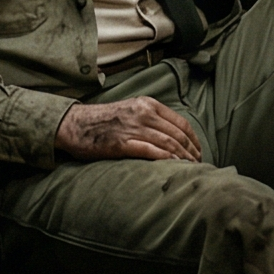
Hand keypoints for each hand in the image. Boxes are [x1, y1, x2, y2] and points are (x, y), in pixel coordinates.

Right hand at [54, 98, 201, 162]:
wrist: (74, 124)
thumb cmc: (102, 121)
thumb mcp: (130, 110)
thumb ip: (151, 118)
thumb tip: (172, 136)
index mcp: (148, 104)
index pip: (181, 122)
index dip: (194, 139)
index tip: (199, 151)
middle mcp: (143, 113)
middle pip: (178, 134)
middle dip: (192, 151)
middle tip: (199, 164)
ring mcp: (133, 128)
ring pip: (168, 143)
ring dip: (183, 157)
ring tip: (191, 169)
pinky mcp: (122, 143)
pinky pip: (151, 151)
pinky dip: (166, 159)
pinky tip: (174, 167)